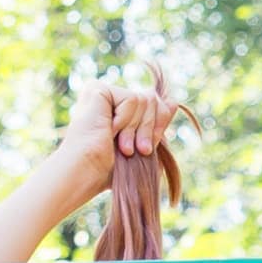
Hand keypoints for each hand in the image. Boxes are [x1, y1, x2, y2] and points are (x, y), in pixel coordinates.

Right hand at [54, 78, 181, 182]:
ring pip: (145, 99)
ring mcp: (102, 92)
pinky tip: (109, 132)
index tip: (144, 149)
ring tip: (121, 146)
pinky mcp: (97, 89)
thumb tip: (172, 102)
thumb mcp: (143, 145)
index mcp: (117, 111)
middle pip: (152, 99)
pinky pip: (132, 99)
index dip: (156, 126)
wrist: (88, 173)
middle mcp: (109, 98)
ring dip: (137, 129)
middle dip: (149, 129)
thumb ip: (156, 123)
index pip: (153, 104)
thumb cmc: (110, 170)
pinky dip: (126, 121)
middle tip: (133, 150)